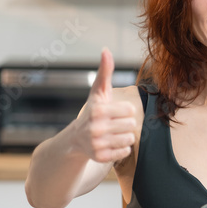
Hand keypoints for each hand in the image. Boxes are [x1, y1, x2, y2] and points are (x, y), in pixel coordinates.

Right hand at [70, 48, 135, 163]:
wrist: (76, 139)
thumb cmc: (93, 111)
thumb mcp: (98, 92)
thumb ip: (105, 72)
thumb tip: (105, 50)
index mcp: (98, 110)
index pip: (130, 110)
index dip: (125, 111)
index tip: (115, 112)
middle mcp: (96, 128)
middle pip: (131, 125)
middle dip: (125, 124)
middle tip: (113, 124)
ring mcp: (97, 144)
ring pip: (130, 139)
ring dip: (125, 136)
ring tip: (113, 134)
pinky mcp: (100, 157)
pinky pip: (125, 152)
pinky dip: (121, 149)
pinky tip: (111, 144)